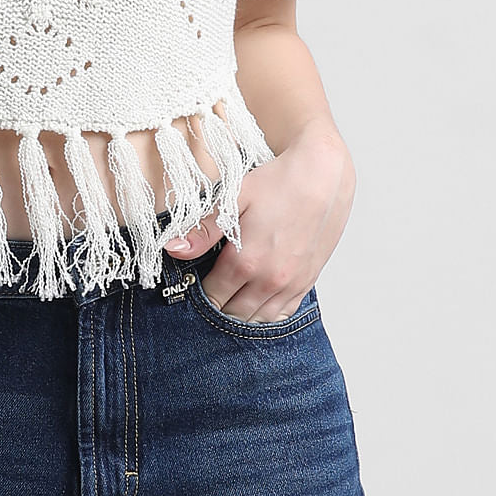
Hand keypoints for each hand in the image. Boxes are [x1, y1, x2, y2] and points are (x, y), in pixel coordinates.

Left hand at [165, 121, 355, 322]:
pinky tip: (256, 305)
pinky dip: (267, 315)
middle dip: (217, 307)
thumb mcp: (232, 198)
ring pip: (259, 319)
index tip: (192, 284)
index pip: (212, 297)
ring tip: (229, 301)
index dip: (198, 294)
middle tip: (208, 292)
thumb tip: (172, 249)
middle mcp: (269, 280)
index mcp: (245, 262)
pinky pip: (283, 314)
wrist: (323, 175)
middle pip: (233, 314)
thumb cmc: (277, 182)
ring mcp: (291, 284)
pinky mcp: (307, 281)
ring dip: (241, 315)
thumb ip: (202, 230)